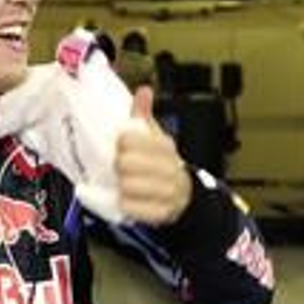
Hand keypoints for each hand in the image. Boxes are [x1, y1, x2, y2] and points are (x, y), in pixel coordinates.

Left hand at [115, 87, 192, 225]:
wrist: (185, 194)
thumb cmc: (162, 163)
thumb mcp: (156, 138)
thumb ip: (145, 115)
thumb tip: (144, 91)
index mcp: (165, 146)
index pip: (128, 139)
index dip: (121, 143)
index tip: (122, 146)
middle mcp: (169, 168)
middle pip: (125, 163)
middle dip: (119, 166)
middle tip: (121, 167)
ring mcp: (167, 192)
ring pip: (127, 186)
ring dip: (121, 186)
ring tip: (124, 183)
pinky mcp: (161, 212)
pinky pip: (130, 207)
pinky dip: (126, 204)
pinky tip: (129, 199)